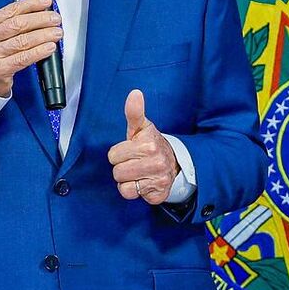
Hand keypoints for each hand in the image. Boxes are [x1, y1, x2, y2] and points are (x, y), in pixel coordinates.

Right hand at [0, 0, 61, 97]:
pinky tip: (49, 47)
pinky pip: (23, 58)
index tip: (46, 2)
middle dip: (41, 19)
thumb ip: (13, 22)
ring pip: (23, 41)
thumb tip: (40, 11)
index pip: (12, 9)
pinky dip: (39, 51)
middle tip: (55, 19)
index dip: (32, 4)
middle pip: (18, 24)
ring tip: (56, 33)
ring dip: (44, 35)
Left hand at [108, 89, 179, 204]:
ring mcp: (158, 180)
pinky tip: (144, 183)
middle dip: (123, 167)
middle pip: (117, 172)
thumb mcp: (142, 128)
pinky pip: (133, 196)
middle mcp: (155, 163)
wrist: (175, 162)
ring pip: (124, 186)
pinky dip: (136, 191)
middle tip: (135, 162)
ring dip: (128, 181)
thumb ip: (134, 112)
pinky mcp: (158, 195)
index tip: (131, 151)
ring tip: (138, 173)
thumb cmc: (151, 144)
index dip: (119, 153)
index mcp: (148, 145)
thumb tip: (134, 93)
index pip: (113, 155)